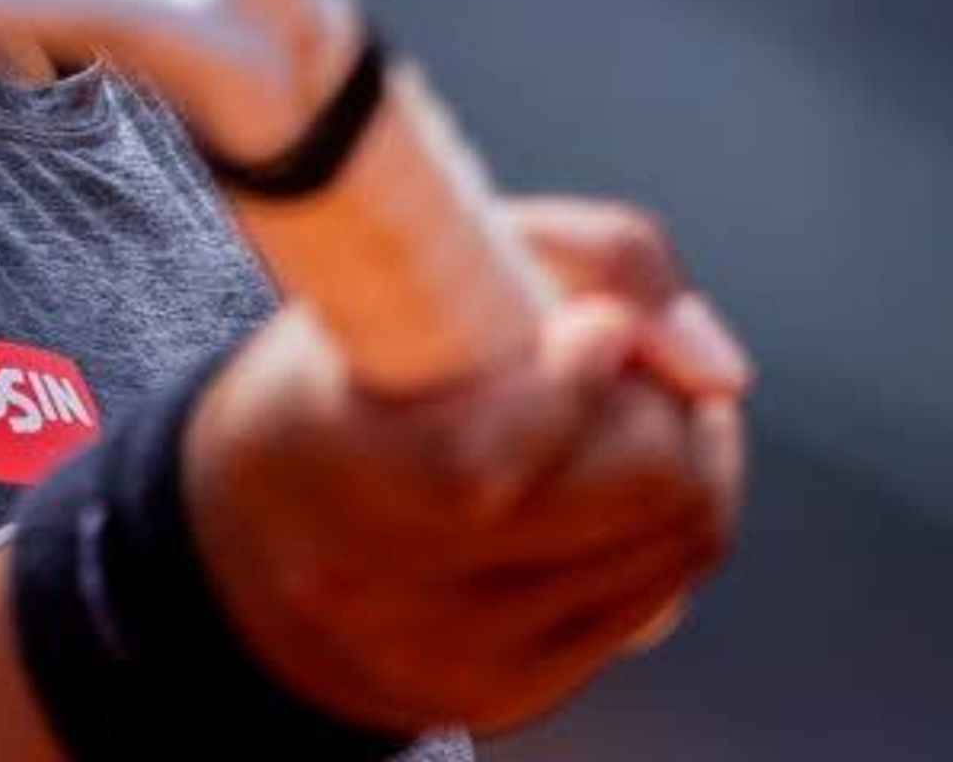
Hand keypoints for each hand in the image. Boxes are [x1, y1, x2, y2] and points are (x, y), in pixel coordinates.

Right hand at [180, 199, 749, 738]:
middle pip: (638, 486)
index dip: (573, 384)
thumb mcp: (403, 276)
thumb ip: (578, 258)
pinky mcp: (506, 694)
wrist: (241, 549)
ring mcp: (452, 650)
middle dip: (661, 400)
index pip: (486, 463)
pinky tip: (615, 483)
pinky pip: (662, 597)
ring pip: (676, 541)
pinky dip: (665, 526)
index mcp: (335, 455)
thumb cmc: (334, 389)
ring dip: (683, 455)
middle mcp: (386, 577)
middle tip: (627, 358)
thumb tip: (711, 358)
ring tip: (624, 408)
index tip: (596, 327)